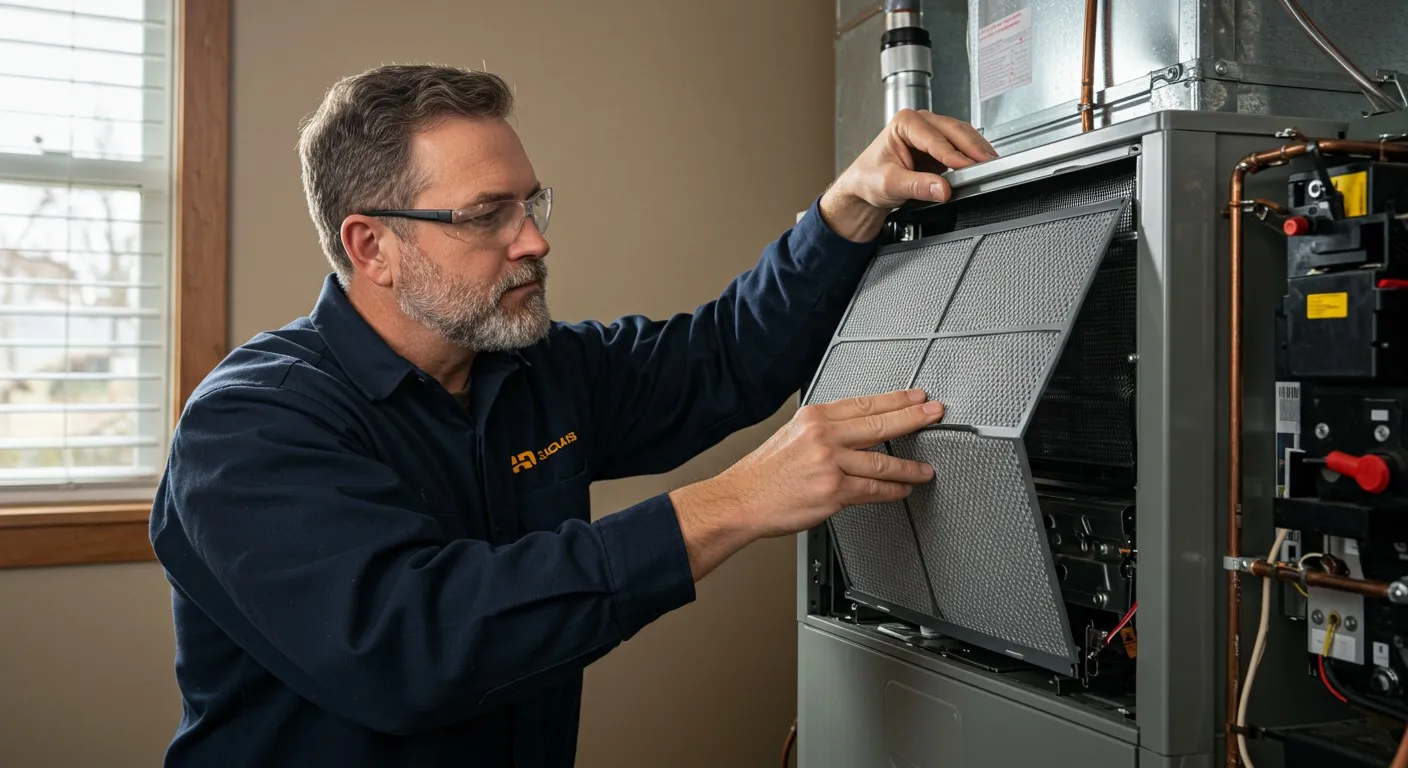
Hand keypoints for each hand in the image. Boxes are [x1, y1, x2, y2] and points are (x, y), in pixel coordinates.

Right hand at [668, 389, 944, 579]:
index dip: (897, 400)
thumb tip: (855, 433)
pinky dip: (892, 490)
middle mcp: (823, 436)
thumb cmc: (764, 474)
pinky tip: (902, 489)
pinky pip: (873, 489)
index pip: (865, 403)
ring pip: (882, 460)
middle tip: (935, 415)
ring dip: (909, 466)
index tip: (917, 398)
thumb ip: (823, 432)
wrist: (740, 500)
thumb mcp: (791, 436)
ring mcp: (830, 463)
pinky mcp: (833, 491)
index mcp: (814, 417)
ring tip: (925, 468)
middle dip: (914, 418)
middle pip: (880, 423)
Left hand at [820, 109, 996, 241]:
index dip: (952, 154)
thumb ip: (917, 186)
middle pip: (953, 131)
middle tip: (988, 162)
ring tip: (990, 163)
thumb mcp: (890, 184)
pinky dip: (973, 155)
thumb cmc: (868, 179)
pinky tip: (982, 164)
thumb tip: (942, 188)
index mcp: (904, 122)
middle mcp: (920, 123)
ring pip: (961, 135)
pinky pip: (962, 147)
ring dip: (977, 149)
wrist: (864, 188)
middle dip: (972, 147)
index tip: (966, 166)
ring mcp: (932, 133)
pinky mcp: (940, 147)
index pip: (935, 138)